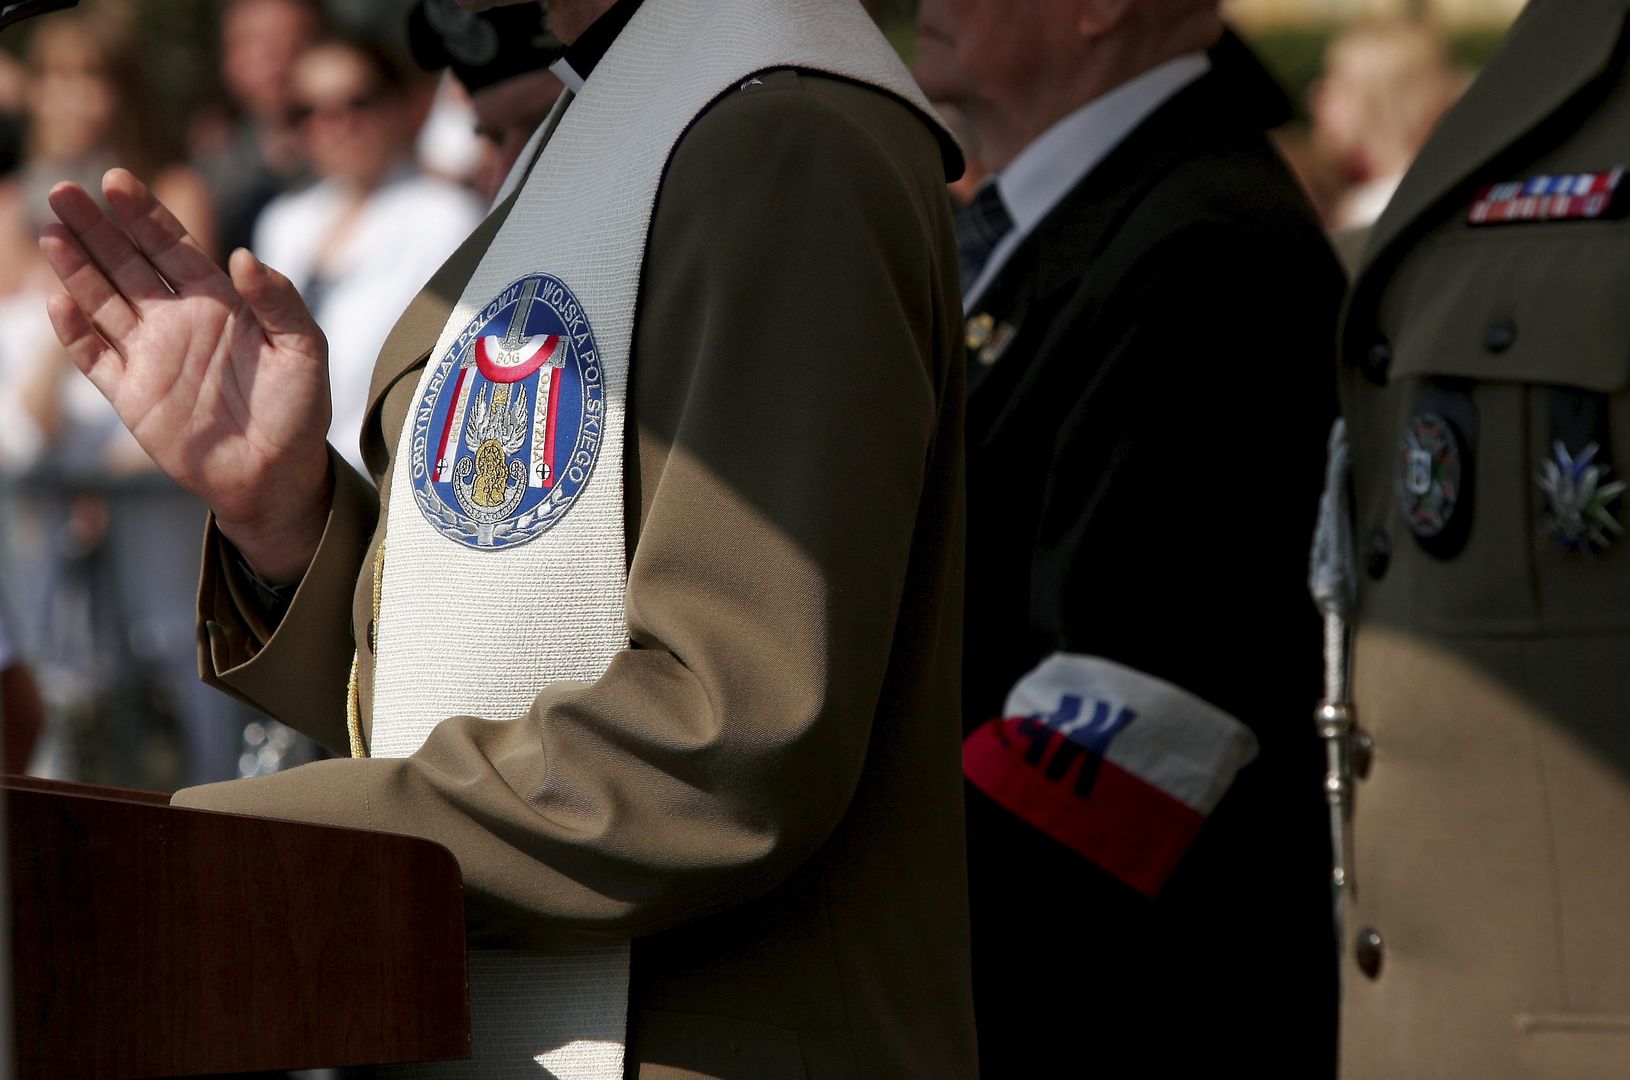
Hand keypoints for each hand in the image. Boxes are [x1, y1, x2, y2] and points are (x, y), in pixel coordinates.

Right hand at [39, 169, 332, 582]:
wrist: (278, 475)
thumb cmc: (299, 410)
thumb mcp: (306, 350)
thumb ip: (280, 301)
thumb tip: (244, 257)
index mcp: (219, 303)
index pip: (173, 247)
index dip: (144, 214)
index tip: (117, 181)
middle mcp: (178, 322)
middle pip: (128, 264)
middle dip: (98, 227)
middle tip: (64, 191)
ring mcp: (151, 356)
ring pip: (104, 301)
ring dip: (77, 267)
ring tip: (52, 231)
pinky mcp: (132, 395)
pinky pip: (95, 357)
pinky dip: (75, 332)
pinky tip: (59, 300)